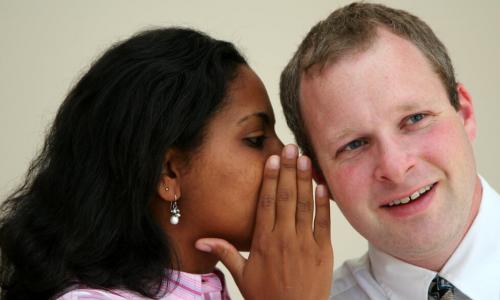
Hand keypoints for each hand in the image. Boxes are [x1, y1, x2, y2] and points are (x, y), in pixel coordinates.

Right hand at [196, 144, 332, 299]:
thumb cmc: (266, 297)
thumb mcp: (242, 275)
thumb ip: (224, 253)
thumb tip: (201, 240)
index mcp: (264, 241)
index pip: (267, 202)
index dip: (270, 178)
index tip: (272, 159)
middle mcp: (285, 238)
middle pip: (286, 197)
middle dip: (288, 170)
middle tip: (290, 147)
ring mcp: (306, 243)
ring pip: (305, 205)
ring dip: (305, 180)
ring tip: (305, 158)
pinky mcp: (323, 251)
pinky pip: (323, 222)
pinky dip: (323, 203)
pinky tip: (321, 185)